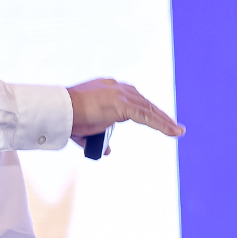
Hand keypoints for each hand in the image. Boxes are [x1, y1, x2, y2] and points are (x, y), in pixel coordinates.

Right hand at [67, 78, 184, 148]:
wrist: (59, 111)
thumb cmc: (68, 118)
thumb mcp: (87, 128)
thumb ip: (100, 136)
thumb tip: (108, 150)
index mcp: (108, 88)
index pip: (133, 99)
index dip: (146, 109)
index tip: (157, 118)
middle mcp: (116, 87)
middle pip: (144, 102)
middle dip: (159, 115)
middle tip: (173, 126)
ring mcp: (119, 94)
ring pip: (148, 109)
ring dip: (164, 121)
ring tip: (177, 131)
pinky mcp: (122, 104)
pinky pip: (147, 116)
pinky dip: (162, 124)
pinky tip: (173, 132)